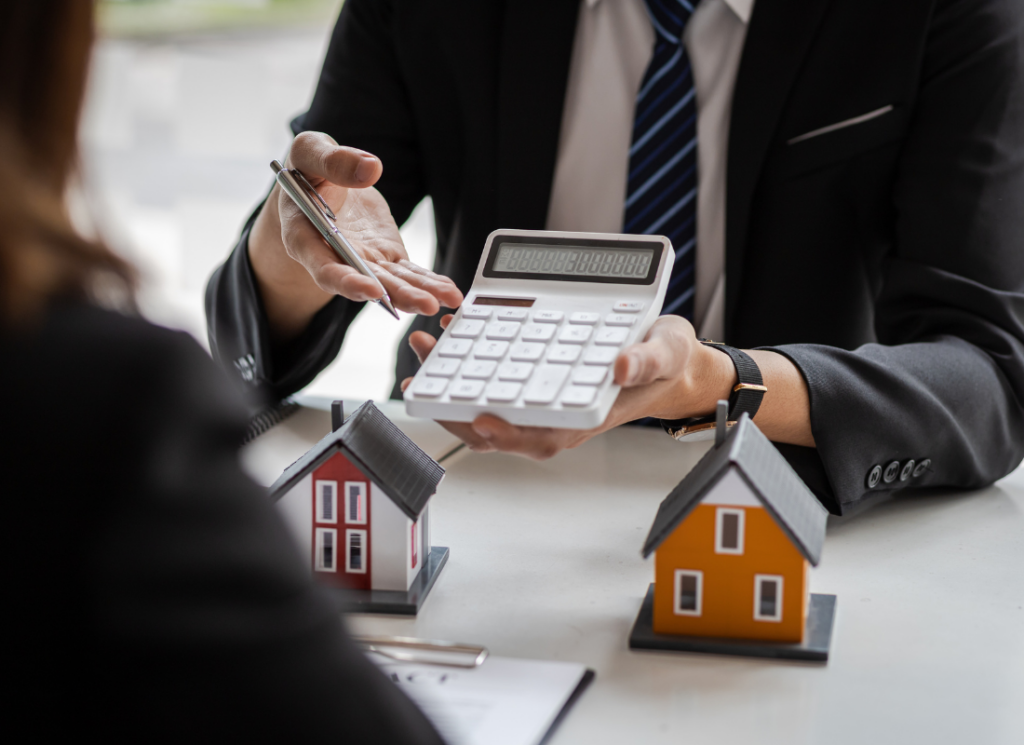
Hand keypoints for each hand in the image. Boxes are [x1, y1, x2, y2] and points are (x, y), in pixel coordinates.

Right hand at [249, 131, 462, 339]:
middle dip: (397, 295)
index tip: (372, 291)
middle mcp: (334, 258)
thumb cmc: (306, 169)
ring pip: (392, 282)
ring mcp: (363, 260)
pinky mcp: (385, 256)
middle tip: (426, 304)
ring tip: (447, 301)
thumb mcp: (309, 152)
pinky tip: (448, 292)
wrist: (320, 185)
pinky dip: (428, 281)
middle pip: (366, 282)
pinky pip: (408, 272)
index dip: (347, 281)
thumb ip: (332, 160)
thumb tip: (370, 168)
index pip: (324, 267)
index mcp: (305, 237)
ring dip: (419, 293)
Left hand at [401, 315, 737, 459]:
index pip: (537, 437)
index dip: (506, 434)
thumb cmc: (661, 363)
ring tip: (426, 348)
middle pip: (495, 425)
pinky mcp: (530, 381)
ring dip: (451, 381)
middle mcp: (553, 415)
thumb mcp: (662, 355)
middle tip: (422, 376)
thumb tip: (622, 366)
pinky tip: (456, 332)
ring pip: (484, 403)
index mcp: (582, 418)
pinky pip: (491, 380)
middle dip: (454, 406)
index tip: (480, 420)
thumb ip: (645, 361)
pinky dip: (469, 360)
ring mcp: (537, 400)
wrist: (663, 358)